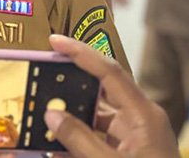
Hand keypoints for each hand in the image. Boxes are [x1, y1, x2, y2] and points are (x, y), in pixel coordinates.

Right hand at [43, 34, 178, 157]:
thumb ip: (78, 139)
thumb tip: (52, 114)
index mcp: (144, 115)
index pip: (109, 72)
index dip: (81, 53)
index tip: (55, 41)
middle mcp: (143, 120)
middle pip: (103, 91)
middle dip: (72, 85)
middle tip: (44, 75)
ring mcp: (139, 137)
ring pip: (100, 116)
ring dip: (73, 116)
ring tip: (45, 114)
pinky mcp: (133, 152)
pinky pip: (103, 137)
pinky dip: (82, 137)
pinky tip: (60, 144)